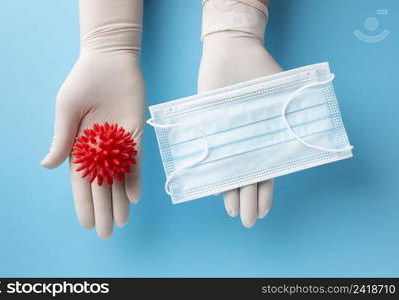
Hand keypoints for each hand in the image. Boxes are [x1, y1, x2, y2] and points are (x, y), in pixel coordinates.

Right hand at [41, 0, 143, 238]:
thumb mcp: (67, 110)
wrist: (111, 61)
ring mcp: (119, 144)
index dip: (83, 202)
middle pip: (101, 186)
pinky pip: (136, 162)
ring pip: (120, 179)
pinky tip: (134, 198)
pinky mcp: (135, 135)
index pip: (81, 182)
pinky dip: (135, 179)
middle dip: (103, 209)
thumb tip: (47, 166)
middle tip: (105, 233)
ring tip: (121, 222)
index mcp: (79, 146)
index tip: (85, 223)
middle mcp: (100, 149)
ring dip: (120, 201)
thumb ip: (61, 139)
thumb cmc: (84, 82)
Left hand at [198, 31, 281, 227]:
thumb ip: (290, 119)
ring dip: (231, 191)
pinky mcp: (207, 128)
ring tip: (232, 210)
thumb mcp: (282, 95)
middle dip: (247, 200)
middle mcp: (244, 143)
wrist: (233, 52)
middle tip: (246, 221)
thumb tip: (308, 142)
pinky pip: (209, 153)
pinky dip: (211, 168)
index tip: (261, 212)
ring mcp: (225, 138)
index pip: (264, 172)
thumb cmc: (261, 72)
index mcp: (262, 140)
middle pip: (247, 176)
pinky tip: (214, 185)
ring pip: (229, 170)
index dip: (263, 193)